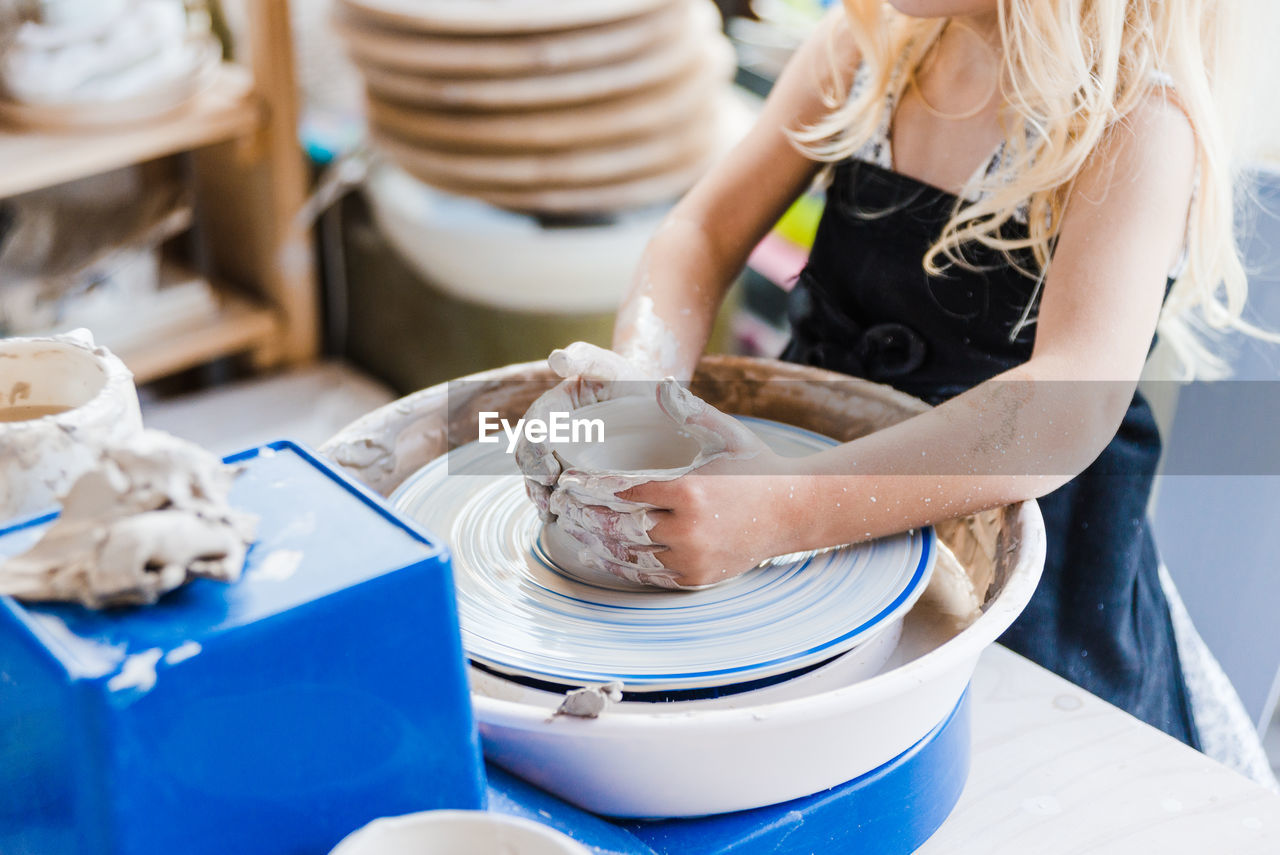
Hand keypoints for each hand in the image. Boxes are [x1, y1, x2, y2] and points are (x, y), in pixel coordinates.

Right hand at [514, 342, 655, 519]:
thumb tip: (557, 359)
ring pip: (537, 476)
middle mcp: (550, 430)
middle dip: (533, 480)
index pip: (533, 429)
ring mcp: (559, 451)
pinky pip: (554, 488)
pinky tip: (558, 519)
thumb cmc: (627, 380)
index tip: (549, 471)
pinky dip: (553, 504)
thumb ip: (584, 358)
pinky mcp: (573, 469)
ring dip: (538, 496)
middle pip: (528, 457)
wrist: (648, 401)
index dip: (535, 451)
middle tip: (546, 500)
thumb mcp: (609, 365)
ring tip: (549, 514)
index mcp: (552, 405)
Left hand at [549, 379, 791, 588]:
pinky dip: (624, 566)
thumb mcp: (729, 433)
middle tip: (561, 508)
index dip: (591, 487)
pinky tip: (604, 557)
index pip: (625, 490)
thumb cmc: (758, 466)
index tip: (569, 483)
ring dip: (598, 544)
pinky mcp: (698, 578)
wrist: (796, 511)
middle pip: (620, 526)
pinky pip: (651, 576)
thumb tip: (661, 387)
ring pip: (631, 555)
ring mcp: (693, 558)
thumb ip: (692, 412)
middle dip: (585, 516)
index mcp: (690, 490)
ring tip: (574, 533)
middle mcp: (689, 529)